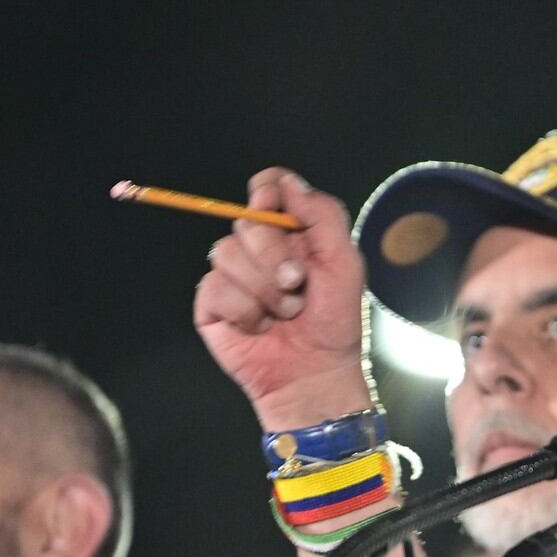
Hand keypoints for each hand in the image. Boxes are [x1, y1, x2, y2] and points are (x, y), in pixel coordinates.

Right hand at [192, 168, 370, 420]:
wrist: (313, 374)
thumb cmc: (334, 325)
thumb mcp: (344, 264)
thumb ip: (323, 215)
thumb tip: (288, 181)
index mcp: (292, 234)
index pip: (268, 189)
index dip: (267, 191)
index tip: (272, 204)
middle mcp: (260, 250)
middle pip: (246, 221)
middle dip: (274, 255)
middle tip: (297, 285)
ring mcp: (233, 275)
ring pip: (227, 253)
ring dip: (263, 290)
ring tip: (283, 313)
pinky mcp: (212, 303)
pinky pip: (215, 287)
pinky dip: (243, 310)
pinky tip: (259, 327)